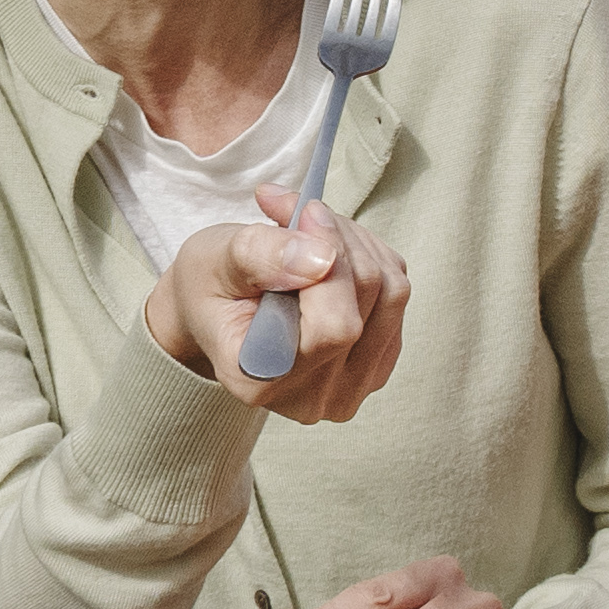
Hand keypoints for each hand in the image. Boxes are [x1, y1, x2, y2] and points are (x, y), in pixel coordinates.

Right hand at [143, 193, 407, 425]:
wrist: (220, 310)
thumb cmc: (211, 285)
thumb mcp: (215, 257)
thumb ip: (262, 255)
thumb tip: (322, 257)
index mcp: (259, 380)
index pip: (333, 327)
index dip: (332, 262)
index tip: (305, 214)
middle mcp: (310, 399)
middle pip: (368, 303)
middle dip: (340, 240)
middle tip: (301, 209)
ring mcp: (348, 389)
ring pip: (392, 294)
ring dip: (357, 245)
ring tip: (311, 229)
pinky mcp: (375, 368)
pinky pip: (397, 298)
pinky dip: (371, 261)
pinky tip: (330, 255)